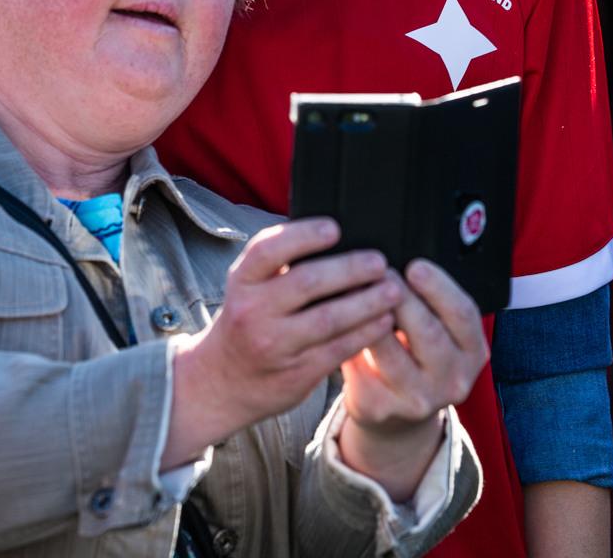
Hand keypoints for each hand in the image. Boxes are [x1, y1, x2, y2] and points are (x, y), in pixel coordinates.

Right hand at [165, 219, 401, 463]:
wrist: (219, 384)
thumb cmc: (245, 323)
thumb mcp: (248, 289)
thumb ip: (280, 266)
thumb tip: (337, 236)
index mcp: (242, 283)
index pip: (268, 251)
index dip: (303, 235)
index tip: (335, 228)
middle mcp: (253, 312)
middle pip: (307, 283)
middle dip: (350, 269)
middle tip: (379, 262)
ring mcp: (274, 346)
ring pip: (329, 319)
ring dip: (367, 302)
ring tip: (393, 290)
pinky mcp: (296, 374)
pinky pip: (339, 349)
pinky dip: (366, 333)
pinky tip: (385, 321)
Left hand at [337, 259, 487, 499]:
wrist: (399, 409)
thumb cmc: (417, 351)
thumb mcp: (438, 328)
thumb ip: (428, 299)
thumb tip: (396, 260)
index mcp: (472, 351)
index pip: (463, 314)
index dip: (439, 287)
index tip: (415, 265)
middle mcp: (452, 379)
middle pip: (427, 332)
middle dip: (400, 296)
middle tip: (377, 270)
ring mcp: (417, 399)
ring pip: (388, 351)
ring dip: (367, 315)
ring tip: (351, 286)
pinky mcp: (379, 407)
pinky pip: (358, 367)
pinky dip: (344, 337)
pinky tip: (332, 316)